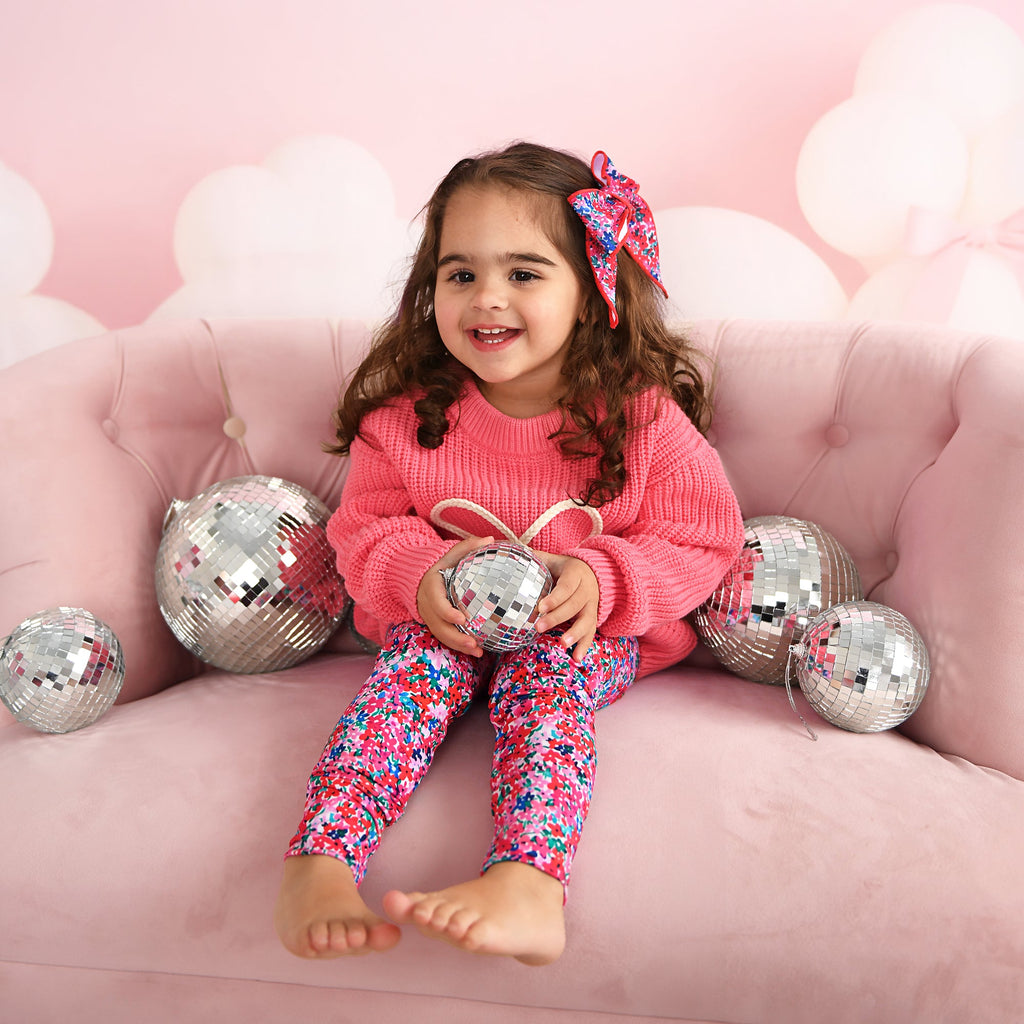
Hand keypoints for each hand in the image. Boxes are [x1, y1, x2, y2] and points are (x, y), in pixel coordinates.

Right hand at [416, 535, 493, 656]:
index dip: (447, 613)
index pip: (437, 603)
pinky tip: (476, 652)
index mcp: (431, 587)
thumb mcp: (450, 553)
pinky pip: (445, 638)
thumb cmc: (440, 563)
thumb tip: (490, 540)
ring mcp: (430, 617)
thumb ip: (468, 546)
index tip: (463, 619)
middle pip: (439, 626)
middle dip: (456, 637)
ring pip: (442, 635)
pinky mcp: (435, 624)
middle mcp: (428, 605)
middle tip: (474, 643)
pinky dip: (459, 646)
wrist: (418, 576)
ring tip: (478, 651)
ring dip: (458, 646)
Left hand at [533, 552, 599, 662]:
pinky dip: (584, 646)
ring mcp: (592, 606)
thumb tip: (507, 551)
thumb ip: (535, 558)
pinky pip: (591, 633)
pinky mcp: (593, 619)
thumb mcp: (553, 559)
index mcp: (576, 574)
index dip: (555, 598)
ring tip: (562, 644)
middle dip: (557, 617)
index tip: (540, 607)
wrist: (594, 573)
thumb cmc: (564, 568)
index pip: (566, 587)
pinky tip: (576, 658)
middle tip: (539, 627)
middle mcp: (587, 590)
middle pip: (574, 605)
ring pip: (586, 621)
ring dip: (575, 633)